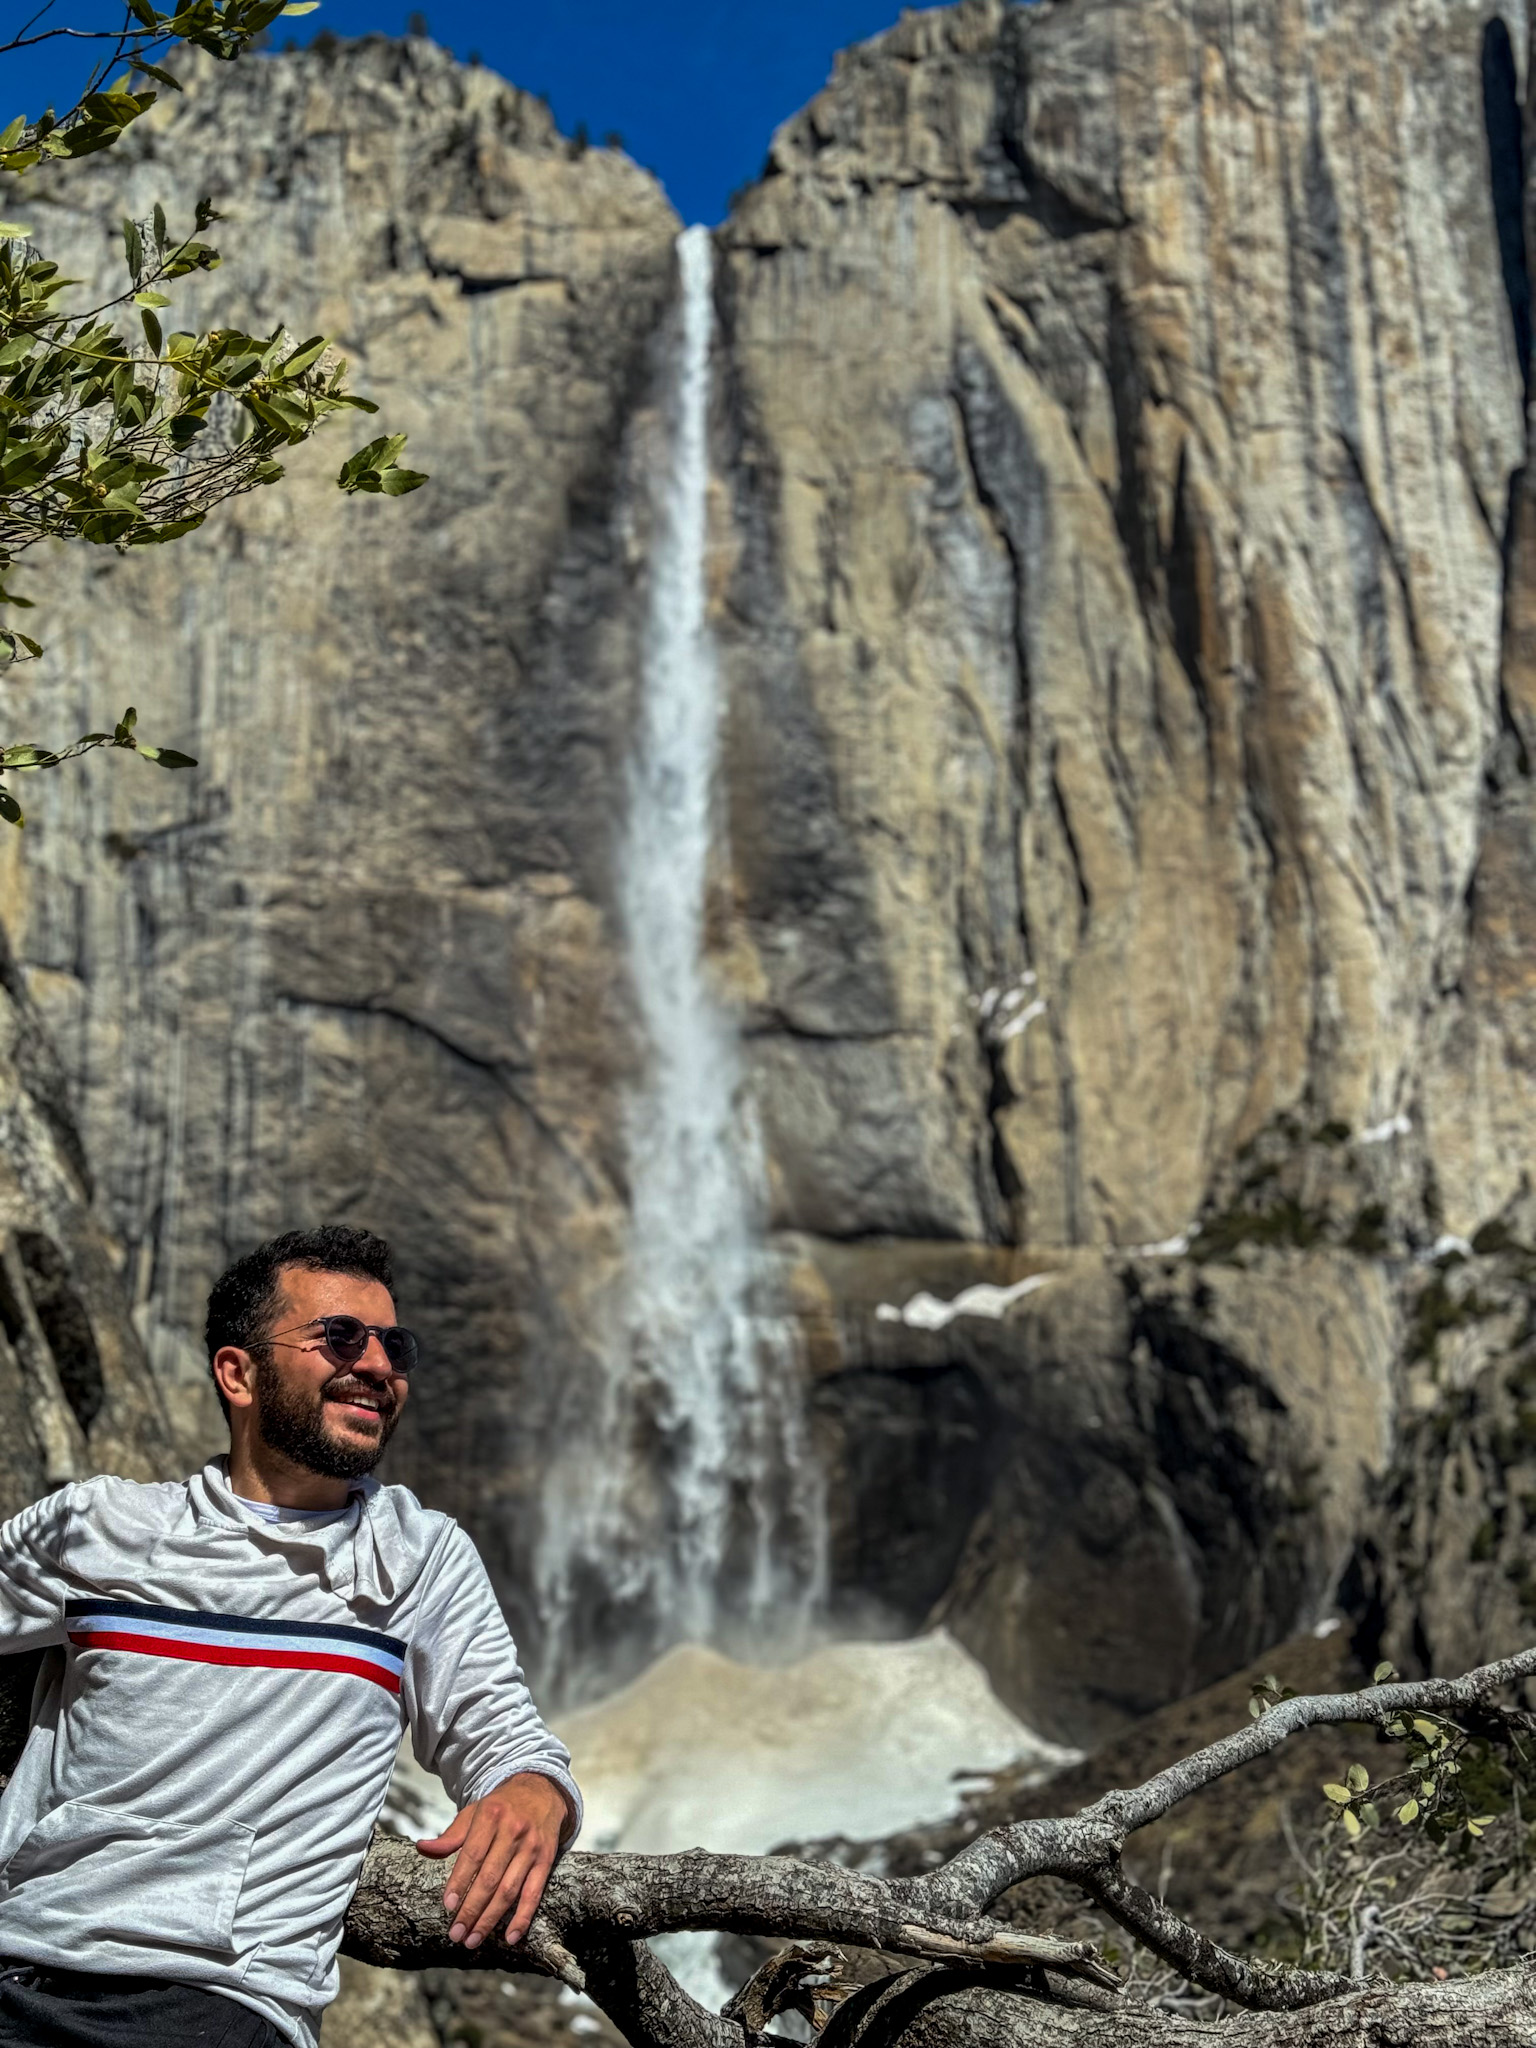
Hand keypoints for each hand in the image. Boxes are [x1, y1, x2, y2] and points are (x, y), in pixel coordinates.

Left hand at [416, 1771, 571, 1948]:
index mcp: (491, 1816)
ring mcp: (531, 1847)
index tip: (448, 1905)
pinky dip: (523, 1917)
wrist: (541, 1791)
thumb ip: (451, 1835)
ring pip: (509, 1890)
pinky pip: (534, 1893)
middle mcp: (513, 1831)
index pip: (472, 1854)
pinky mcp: (546, 1860)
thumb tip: (423, 1848)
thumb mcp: (475, 1812)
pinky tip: (510, 1937)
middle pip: (490, 1877)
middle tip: (456, 1933)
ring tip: (473, 1939)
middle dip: (471, 1909)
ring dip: (490, 1919)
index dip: (459, 1881)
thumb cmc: (501, 1807)